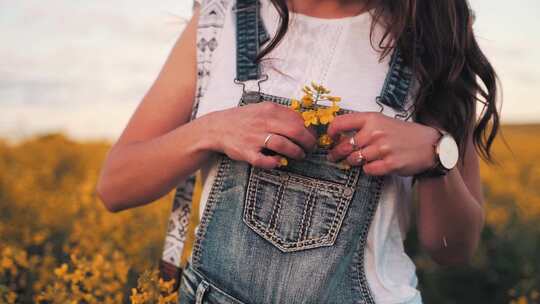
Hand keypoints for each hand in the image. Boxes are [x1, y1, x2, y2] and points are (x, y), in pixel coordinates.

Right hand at [205, 101, 317, 168]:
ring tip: (300, 155)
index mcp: (269, 110)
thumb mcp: (262, 109)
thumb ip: (281, 113)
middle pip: (295, 132)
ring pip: (283, 145)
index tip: (312, 136)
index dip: (309, 129)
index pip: (298, 119)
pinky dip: (274, 163)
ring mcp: (254, 138)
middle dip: (308, 142)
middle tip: (311, 148)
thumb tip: (303, 121)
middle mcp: (263, 122)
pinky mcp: (246, 152)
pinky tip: (279, 163)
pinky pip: (264, 160)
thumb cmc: (243, 119)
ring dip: (296, 152)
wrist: (217, 127)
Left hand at [326, 112, 440, 175]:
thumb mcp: (382, 121)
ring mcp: (383, 149)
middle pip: (344, 146)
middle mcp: (375, 132)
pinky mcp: (389, 164)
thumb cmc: (403, 134)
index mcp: (372, 118)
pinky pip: (368, 170)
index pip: (340, 123)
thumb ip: (361, 126)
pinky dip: (368, 169)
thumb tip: (337, 134)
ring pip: (354, 159)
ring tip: (355, 160)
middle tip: (333, 156)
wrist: (429, 145)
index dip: (331, 132)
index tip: (330, 138)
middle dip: (336, 153)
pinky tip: (374, 165)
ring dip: (352, 162)